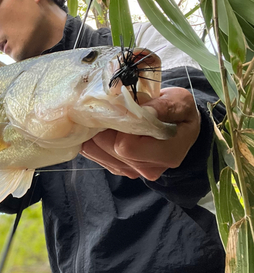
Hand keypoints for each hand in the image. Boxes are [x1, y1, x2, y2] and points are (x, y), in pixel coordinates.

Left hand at [80, 87, 199, 180]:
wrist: (179, 127)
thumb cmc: (180, 112)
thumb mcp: (180, 101)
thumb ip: (163, 107)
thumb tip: (142, 111)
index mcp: (167, 154)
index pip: (127, 146)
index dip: (119, 124)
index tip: (119, 106)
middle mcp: (148, 168)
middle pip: (109, 148)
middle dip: (103, 126)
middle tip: (106, 107)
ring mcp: (131, 171)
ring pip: (97, 152)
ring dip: (94, 133)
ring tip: (104, 116)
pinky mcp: (119, 168)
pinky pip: (94, 154)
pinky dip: (93, 139)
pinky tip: (101, 126)